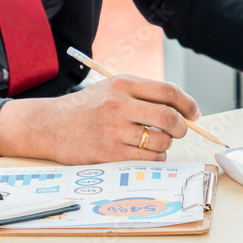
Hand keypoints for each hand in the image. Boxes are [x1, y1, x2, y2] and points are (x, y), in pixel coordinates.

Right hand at [0, 74, 200, 163]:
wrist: (49, 125)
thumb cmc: (85, 108)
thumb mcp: (110, 89)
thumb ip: (142, 95)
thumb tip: (181, 109)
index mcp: (122, 84)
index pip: (168, 91)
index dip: (188, 104)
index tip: (193, 113)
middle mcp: (119, 104)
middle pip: (169, 118)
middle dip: (181, 128)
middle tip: (178, 132)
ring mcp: (114, 130)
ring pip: (161, 142)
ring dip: (165, 145)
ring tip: (154, 143)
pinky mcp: (109, 152)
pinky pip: (147, 158)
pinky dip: (154, 158)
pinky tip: (145, 153)